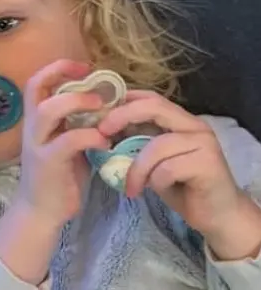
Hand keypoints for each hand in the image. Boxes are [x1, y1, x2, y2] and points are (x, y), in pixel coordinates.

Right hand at [0, 60, 109, 284]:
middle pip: (36, 88)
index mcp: (36, 120)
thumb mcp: (66, 143)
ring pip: (48, 110)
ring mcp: (37, 144)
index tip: (83, 66)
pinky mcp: (48, 163)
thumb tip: (106, 105)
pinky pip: (68, 141)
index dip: (58, 68)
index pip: (37, 82)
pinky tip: (106, 143)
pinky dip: (91, 137)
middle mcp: (32, 127)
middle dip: (65, 78)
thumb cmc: (58, 176)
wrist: (41, 211)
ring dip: (77, 103)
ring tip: (101, 107)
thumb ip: (77, 124)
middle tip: (95, 87)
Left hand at [97, 91, 260, 260]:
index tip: (97, 113)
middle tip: (101, 133)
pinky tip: (152, 190)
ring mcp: (204, 143)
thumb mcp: (152, 159)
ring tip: (130, 185)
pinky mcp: (208, 164)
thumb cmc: (181, 186)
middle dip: (122, 116)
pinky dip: (154, 180)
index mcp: (180, 120)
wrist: (217, 216)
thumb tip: (101, 127)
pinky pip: (168, 168)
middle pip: (154, 107)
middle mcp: (194, 125)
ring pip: (157, 145)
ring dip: (137, 167)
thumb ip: (135, 140)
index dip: (122, 101)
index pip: (149, 97)